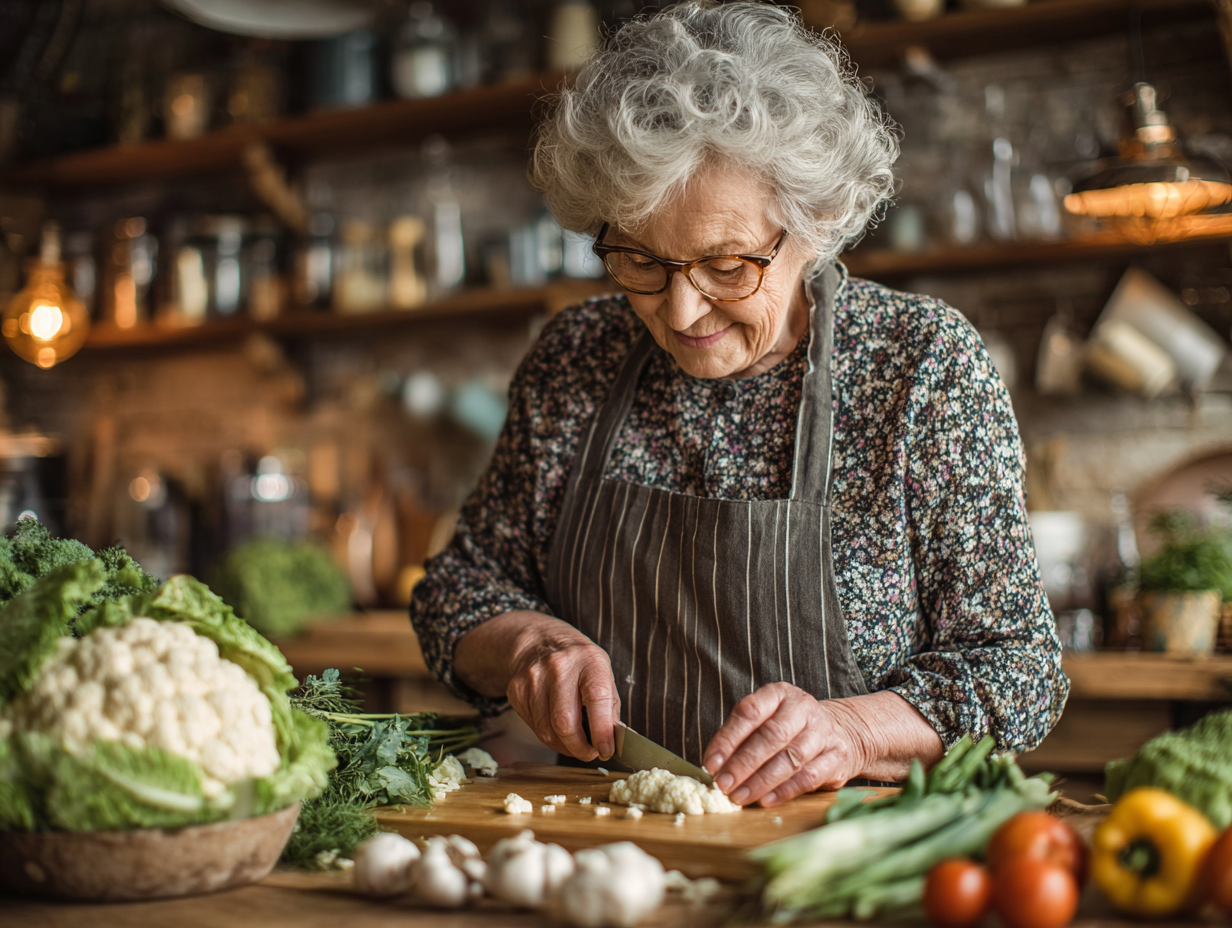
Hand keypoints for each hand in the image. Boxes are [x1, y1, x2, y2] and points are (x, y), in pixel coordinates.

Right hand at [455, 610, 620, 761]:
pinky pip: (533, 727)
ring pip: (546, 731)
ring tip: (574, 742)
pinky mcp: (517, 690)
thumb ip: (609, 709)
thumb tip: (611, 743)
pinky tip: (556, 727)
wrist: (541, 642)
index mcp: (589, 659)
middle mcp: (559, 665)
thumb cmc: (580, 664)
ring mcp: (534, 677)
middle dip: (579, 747)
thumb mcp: (604, 675)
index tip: (606, 750)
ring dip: (564, 746)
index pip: (596, 698)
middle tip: (589, 753)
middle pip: (564, 722)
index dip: (601, 730)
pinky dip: (548, 736)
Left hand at [702, 682, 864, 807]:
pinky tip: (766, 800)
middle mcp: (803, 708)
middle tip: (723, 784)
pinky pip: (808, 777)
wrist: (842, 733)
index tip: (711, 764)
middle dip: (743, 763)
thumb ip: (741, 739)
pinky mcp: (837, 757)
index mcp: (779, 694)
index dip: (728, 739)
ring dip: (761, 781)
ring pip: (790, 758)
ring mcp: (823, 732)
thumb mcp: (766, 721)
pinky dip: (784, 791)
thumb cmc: (791, 730)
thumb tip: (715, 766)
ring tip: (740, 796)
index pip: (750, 712)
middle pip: (770, 736)